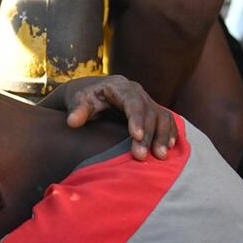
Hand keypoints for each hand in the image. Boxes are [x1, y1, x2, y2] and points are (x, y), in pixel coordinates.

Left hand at [60, 75, 177, 159]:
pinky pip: (167, 120)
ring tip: (160, 156)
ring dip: (163, 136)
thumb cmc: (85, 98)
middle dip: (148, 135)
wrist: (92, 93)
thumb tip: (71, 122)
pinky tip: (170, 147)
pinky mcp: (152, 110)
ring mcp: (147, 100)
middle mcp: (137, 91)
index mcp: (119, 86)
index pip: (132, 102)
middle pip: (149, 112)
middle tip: (142, 156)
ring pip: (162, 116)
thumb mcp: (78, 101)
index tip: (136, 136)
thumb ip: (77, 110)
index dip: (136, 119)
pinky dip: (170, 133)